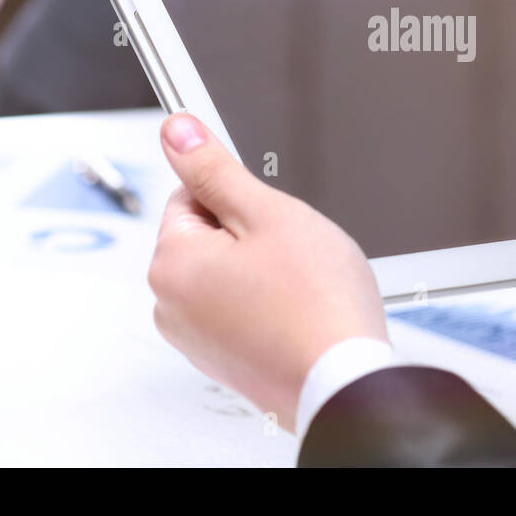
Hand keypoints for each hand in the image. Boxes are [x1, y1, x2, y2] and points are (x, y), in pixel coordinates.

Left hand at [150, 113, 387, 428]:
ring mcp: (195, 340)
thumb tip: (176, 132)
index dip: (240, 196)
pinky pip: (238, 310)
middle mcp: (170, 306)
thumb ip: (215, 168)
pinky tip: (298, 312)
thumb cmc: (315, 304)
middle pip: (207, 236)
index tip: (272, 215)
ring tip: (300, 288)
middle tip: (293, 253)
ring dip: (260, 271)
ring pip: (226, 273)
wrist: (345, 383)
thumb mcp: (267, 213)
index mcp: (171, 262)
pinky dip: (265, 305)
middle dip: (250, 235)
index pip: (191, 193)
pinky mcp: (222, 362)